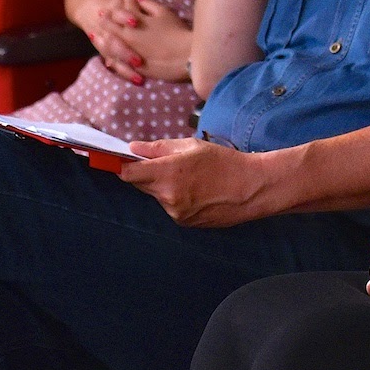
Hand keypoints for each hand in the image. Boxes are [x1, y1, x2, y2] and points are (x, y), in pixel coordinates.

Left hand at [91, 0, 191, 84]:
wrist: (186, 56)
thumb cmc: (177, 32)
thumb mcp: (164, 13)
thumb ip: (148, 4)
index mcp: (135, 21)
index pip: (121, 9)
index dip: (119, 2)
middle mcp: (128, 36)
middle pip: (110, 27)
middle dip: (104, 20)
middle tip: (100, 15)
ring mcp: (129, 52)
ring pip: (109, 45)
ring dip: (102, 39)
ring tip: (96, 36)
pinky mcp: (134, 67)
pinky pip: (118, 63)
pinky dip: (111, 59)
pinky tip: (108, 59)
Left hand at [120, 137, 283, 226]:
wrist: (252, 188)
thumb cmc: (225, 162)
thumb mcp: (192, 146)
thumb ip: (159, 148)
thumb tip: (133, 149)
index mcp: (169, 173)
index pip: (128, 173)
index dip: (121, 166)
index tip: (117, 160)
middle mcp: (168, 196)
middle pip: (140, 185)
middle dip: (145, 173)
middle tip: (162, 163)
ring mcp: (176, 213)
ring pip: (157, 196)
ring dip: (163, 186)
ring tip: (190, 177)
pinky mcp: (185, 223)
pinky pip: (170, 207)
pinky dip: (176, 198)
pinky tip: (197, 191)